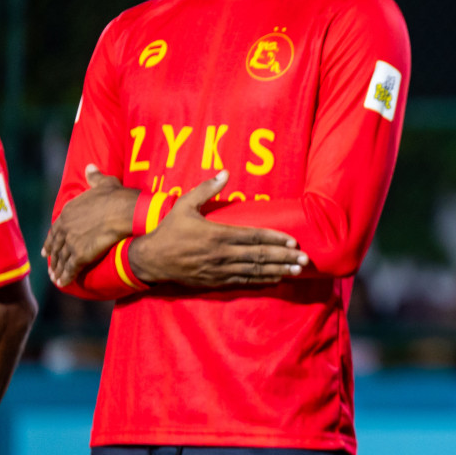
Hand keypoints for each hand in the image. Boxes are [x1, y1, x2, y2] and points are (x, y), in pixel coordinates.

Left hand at [43, 165, 136, 287]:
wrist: (126, 212)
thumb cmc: (118, 197)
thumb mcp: (105, 183)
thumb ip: (94, 177)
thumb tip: (89, 167)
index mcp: (69, 211)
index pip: (56, 228)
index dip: (52, 239)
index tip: (48, 247)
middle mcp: (66, 227)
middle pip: (56, 245)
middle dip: (53, 257)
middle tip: (50, 265)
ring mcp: (72, 242)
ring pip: (61, 259)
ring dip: (57, 269)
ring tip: (55, 278)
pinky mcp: (81, 254)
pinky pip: (70, 268)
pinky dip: (65, 277)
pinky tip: (63, 283)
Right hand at [126, 171, 307, 286]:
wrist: (150, 259)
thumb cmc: (169, 230)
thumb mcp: (184, 204)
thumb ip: (206, 189)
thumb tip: (225, 172)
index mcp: (217, 234)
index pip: (253, 237)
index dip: (275, 239)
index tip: (293, 241)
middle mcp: (222, 254)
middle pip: (259, 256)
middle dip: (284, 258)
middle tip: (305, 260)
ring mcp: (219, 270)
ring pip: (254, 271)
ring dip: (278, 271)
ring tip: (297, 271)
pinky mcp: (215, 281)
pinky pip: (243, 281)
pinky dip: (261, 281)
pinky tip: (276, 279)